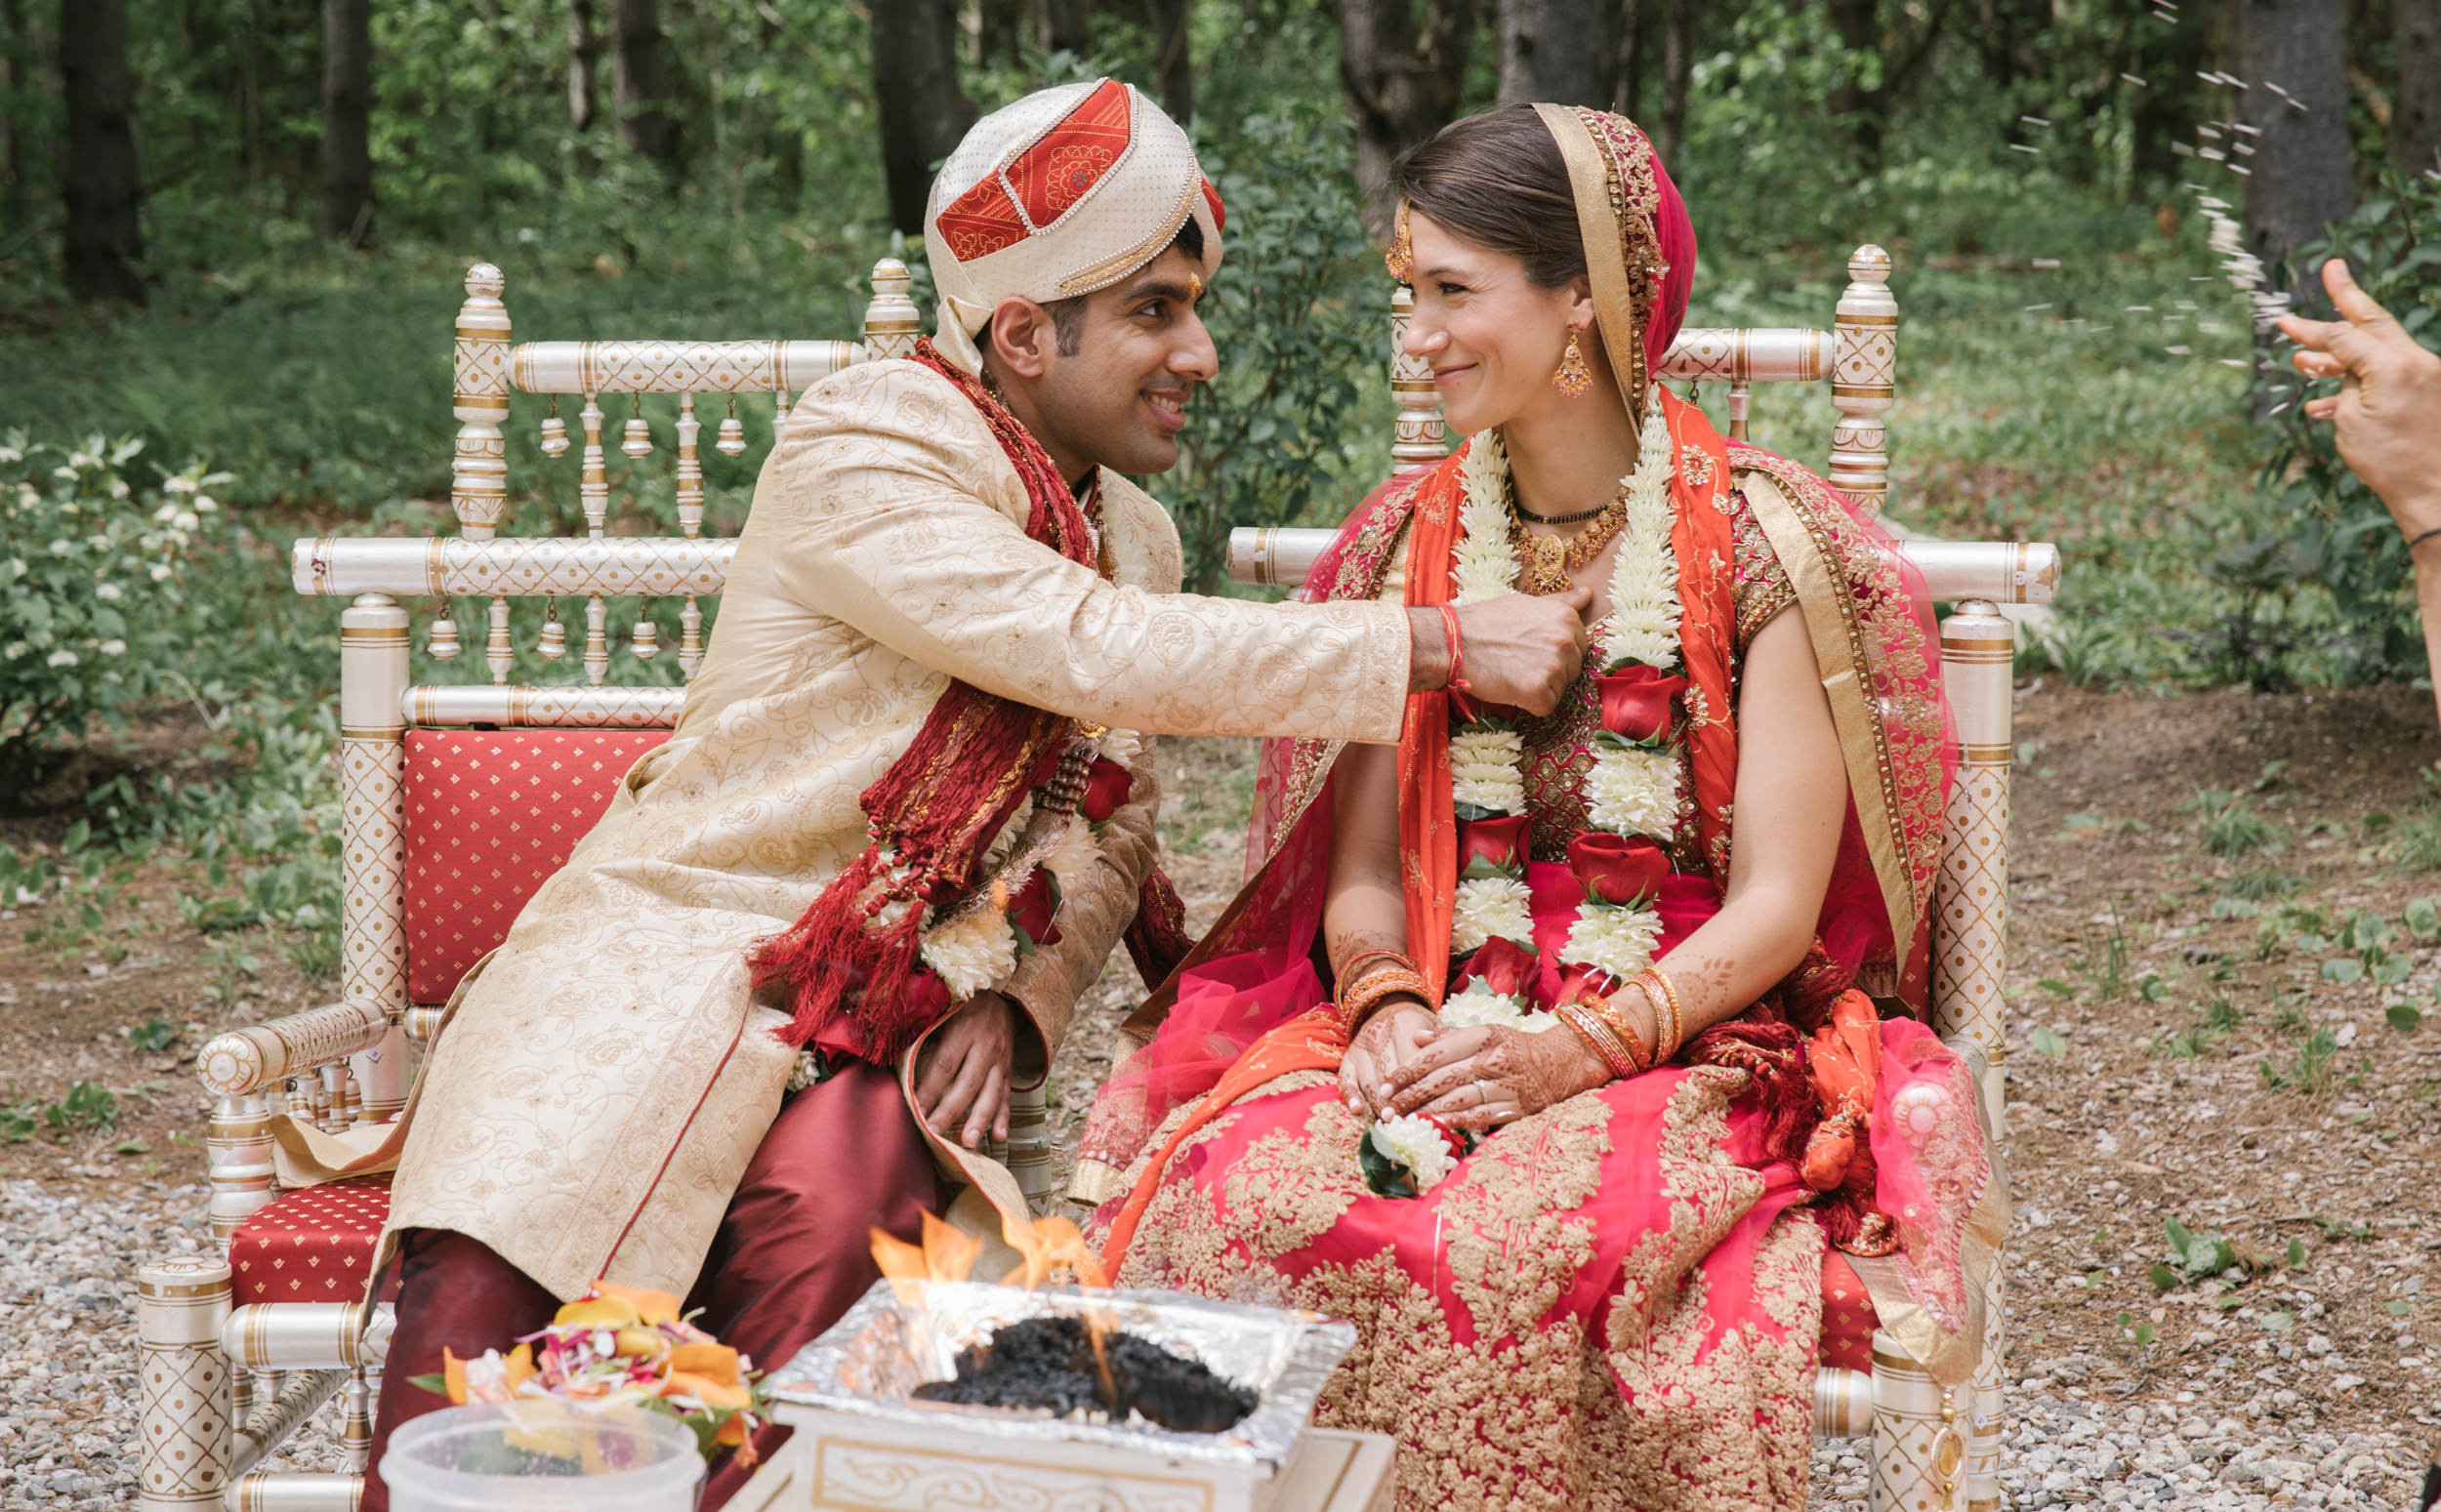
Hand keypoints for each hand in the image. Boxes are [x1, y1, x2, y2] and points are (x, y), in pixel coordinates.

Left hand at [913, 992, 1014, 1147]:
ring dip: (980, 1119)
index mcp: (965, 1029)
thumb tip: (896, 1059)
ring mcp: (1001, 1059)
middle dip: (950, 1111)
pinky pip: (1007, 1095)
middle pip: (967, 1083)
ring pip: (991, 1093)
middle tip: (935, 1134)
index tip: (915, 1109)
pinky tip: (998, 1137)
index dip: (929, 1089)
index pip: (944, 1064)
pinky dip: (1004, 1117)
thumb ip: (924, 1032)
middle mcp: (986, 1046)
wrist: (1002, 995)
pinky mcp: (1009, 1069)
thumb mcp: (944, 1009)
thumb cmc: (962, 1004)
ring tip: (968, 1142)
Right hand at [1338, 1002, 1437, 1118]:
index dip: (1420, 1089)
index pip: (1413, 1063)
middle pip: (1390, 1077)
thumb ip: (1445, 1044)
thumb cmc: (1419, 1025)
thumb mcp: (1436, 1027)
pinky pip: (1346, 1078)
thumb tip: (1452, 1069)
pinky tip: (1358, 1110)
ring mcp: (1361, 1046)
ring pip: (1370, 1082)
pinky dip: (1350, 1095)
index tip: (1430, 1111)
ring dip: (1380, 1105)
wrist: (1388, 1006)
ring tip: (1392, 1125)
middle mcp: (1380, 1034)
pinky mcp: (1349, 1056)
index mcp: (1405, 1024)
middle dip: (1400, 1104)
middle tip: (1411, 1125)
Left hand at [1383, 1022, 1609, 1129]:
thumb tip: (1416, 1037)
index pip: (1437, 1054)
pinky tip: (1436, 1128)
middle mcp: (1494, 1059)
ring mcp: (1507, 1084)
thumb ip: (1450, 1035)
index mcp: (1484, 1036)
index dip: (1408, 1070)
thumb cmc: (1515, 1046)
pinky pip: (1481, 1117)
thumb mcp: (1486, 1032)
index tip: (1385, 1085)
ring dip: (1427, 1112)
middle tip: (1386, 1110)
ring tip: (1404, 1122)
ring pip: (1459, 1100)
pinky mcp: (1517, 1107)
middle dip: (1410, 1096)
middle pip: (1443, 1079)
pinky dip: (1457, 1123)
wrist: (1563, 1062)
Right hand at [1409, 589, 1592, 715]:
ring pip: (1560, 690)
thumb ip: (1561, 603)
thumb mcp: (1527, 604)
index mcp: (1566, 618)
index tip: (1533, 650)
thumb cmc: (1487, 621)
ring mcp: (1553, 666)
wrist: (1454, 641)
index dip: (1556, 653)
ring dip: (1539, 688)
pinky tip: (1511, 687)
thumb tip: (1588, 594)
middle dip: (1551, 672)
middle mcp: (1564, 640)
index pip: (1579, 647)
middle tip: (1520, 662)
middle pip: (1573, 670)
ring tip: (1513, 673)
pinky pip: (1546, 707)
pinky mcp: (1538, 690)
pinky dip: (1530, 704)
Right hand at [2279, 259, 2440, 539]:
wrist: (2435, 489)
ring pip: (2379, 350)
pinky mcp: (2430, 391)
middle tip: (2333, 270)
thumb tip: (2346, 366)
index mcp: (2395, 366)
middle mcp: (2417, 362)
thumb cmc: (2391, 461)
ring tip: (2306, 361)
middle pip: (2373, 322)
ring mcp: (2427, 375)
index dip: (2312, 330)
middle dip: (2348, 298)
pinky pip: (2390, 375)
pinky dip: (2361, 381)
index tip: (2285, 322)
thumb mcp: (2352, 420)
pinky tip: (2326, 402)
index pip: (2345, 338)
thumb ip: (2349, 382)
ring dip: (2344, 353)